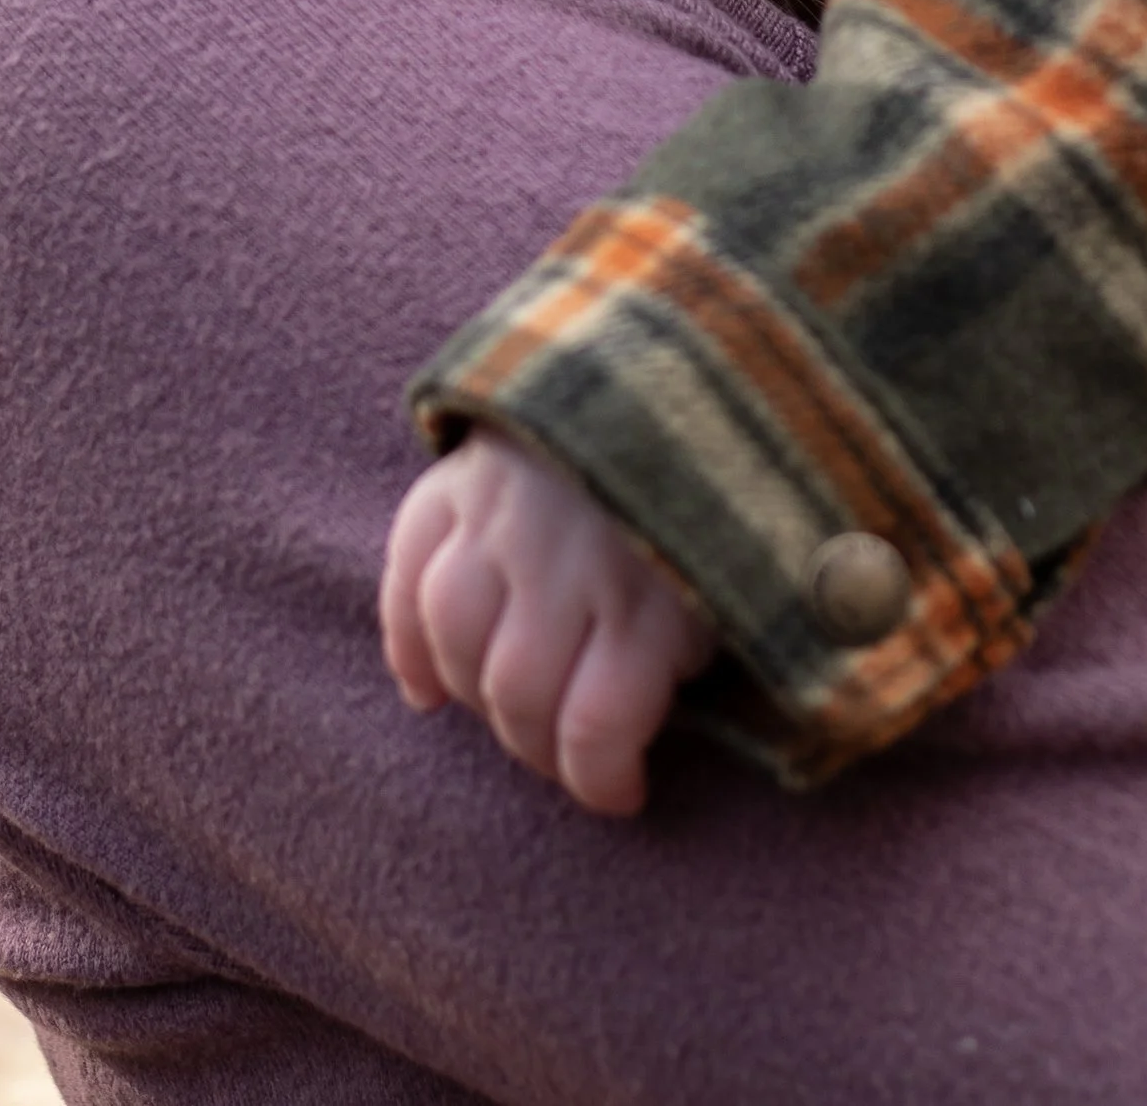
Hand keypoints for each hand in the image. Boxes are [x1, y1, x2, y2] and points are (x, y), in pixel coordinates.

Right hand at [380, 433, 714, 815]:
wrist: (672, 353)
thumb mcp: (742, 571)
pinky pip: (405, 570)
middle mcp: (565, 556)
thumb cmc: (717, 485)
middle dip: (537, 747)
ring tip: (505, 709)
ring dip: (472, 693)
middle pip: (515, 692)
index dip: (602, 782)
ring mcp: (501, 512)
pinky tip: (427, 688)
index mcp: (648, 590)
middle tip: (564, 749)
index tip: (623, 792)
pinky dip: (404, 640)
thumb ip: (700, 642)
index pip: (596, 727)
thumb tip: (655, 716)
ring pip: (451, 633)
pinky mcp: (457, 479)